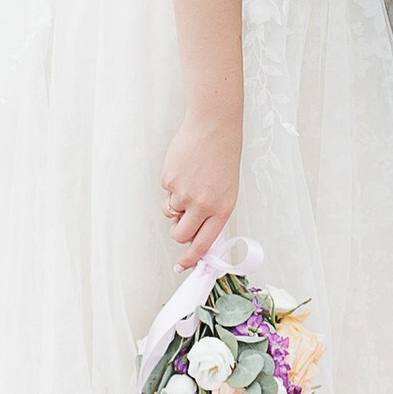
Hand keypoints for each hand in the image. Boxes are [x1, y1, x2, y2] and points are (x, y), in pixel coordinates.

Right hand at [161, 111, 240, 270]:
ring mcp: (184, 193)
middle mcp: (202, 205)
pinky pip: (166, 192)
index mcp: (221, 209)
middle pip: (180, 234)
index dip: (190, 259)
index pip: (203, 244)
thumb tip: (196, 235)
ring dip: (175, 204)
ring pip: (170, 213)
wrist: (213, 127)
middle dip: (177, 232)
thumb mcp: (226, 190)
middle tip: (181, 220)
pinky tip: (184, 168)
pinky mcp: (169, 180)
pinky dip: (172, 184)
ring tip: (189, 181)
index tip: (181, 267)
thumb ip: (212, 214)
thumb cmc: (222, 157)